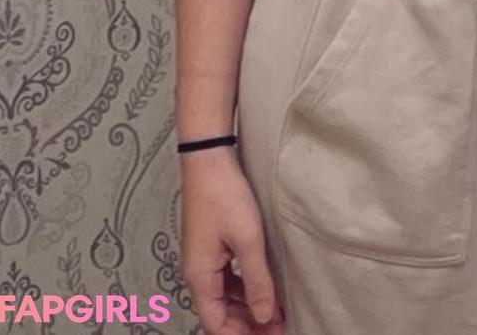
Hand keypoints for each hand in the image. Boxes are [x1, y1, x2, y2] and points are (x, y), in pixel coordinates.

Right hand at [180, 148, 286, 334]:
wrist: (209, 159)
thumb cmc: (223, 194)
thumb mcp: (248, 240)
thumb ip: (257, 281)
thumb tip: (265, 316)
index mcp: (200, 276)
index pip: (216, 324)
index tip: (270, 334)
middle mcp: (197, 272)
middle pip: (220, 314)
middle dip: (248, 324)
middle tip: (278, 326)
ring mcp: (204, 259)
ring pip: (224, 298)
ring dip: (247, 308)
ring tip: (275, 311)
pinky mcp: (211, 247)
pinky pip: (226, 279)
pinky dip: (244, 289)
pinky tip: (262, 287)